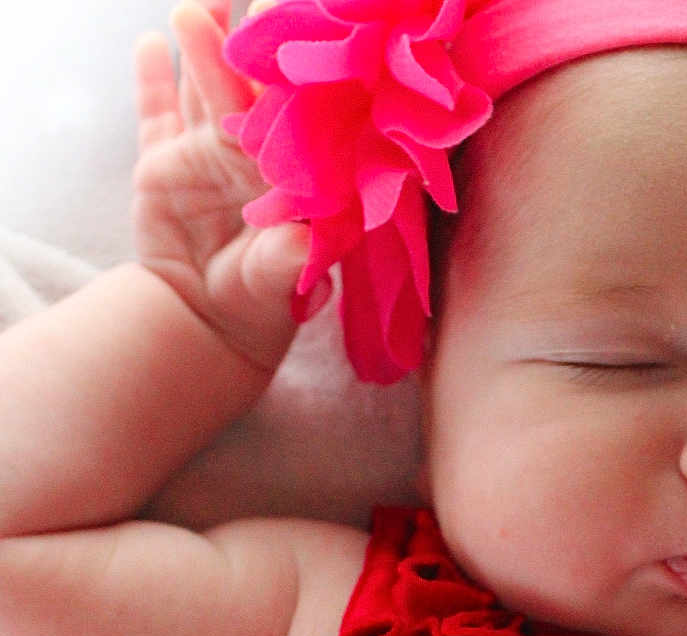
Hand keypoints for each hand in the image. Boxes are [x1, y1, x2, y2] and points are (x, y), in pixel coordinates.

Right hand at [133, 0, 307, 371]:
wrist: (207, 324)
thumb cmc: (259, 308)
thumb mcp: (276, 289)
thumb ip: (288, 265)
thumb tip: (303, 247)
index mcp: (289, 179)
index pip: (294, 121)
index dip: (298, 82)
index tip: (306, 40)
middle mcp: (251, 157)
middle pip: (249, 89)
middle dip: (250, 43)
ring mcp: (206, 155)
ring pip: (204, 89)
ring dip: (204, 46)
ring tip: (201, 5)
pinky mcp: (163, 162)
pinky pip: (157, 113)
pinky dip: (152, 79)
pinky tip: (151, 41)